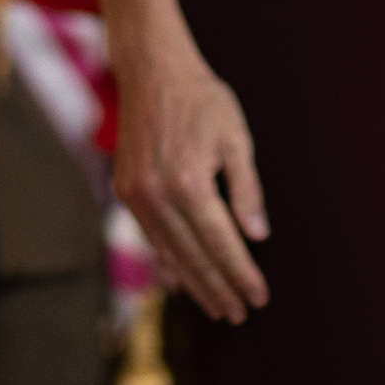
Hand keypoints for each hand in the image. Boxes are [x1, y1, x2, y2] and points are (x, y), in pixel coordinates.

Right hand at [110, 17, 272, 322]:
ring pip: (168, 252)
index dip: (242, 274)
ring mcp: (136, 194)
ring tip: (216, 306)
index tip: (259, 298)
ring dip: (194, 283)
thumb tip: (256, 236)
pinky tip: (183, 278)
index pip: (222, 243)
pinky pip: (150, 236)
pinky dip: (168, 260)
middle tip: (239, 314)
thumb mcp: (235, 138)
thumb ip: (247, 190)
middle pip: (194, 257)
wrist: (151, 69)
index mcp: (189, 182)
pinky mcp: (124, 189)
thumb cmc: (202, 98)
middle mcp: (157, 194)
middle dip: (219, 289)